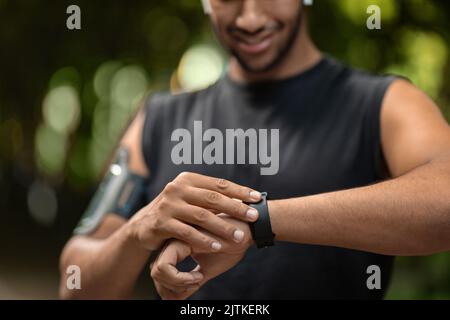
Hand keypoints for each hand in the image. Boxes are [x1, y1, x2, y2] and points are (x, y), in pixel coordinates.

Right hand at [126, 172, 260, 251]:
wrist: (144, 225)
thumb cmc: (176, 211)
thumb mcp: (190, 198)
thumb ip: (210, 196)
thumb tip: (244, 196)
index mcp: (188, 179)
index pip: (219, 184)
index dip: (240, 191)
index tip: (258, 198)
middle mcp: (177, 188)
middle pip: (213, 198)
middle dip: (236, 208)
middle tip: (254, 216)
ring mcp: (168, 205)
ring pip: (201, 216)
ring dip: (222, 227)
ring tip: (239, 236)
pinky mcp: (161, 222)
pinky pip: (187, 232)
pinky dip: (203, 240)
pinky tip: (217, 246)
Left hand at [151, 215, 252, 299]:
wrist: (246, 230)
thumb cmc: (231, 246)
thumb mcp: (209, 269)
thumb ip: (191, 281)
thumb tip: (175, 299)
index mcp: (178, 245)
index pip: (160, 271)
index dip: (171, 287)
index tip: (193, 286)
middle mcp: (173, 240)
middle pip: (155, 272)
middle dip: (171, 288)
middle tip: (194, 286)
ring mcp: (175, 240)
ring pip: (158, 271)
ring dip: (176, 284)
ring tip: (198, 280)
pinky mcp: (180, 241)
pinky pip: (166, 267)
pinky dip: (180, 279)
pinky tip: (200, 276)